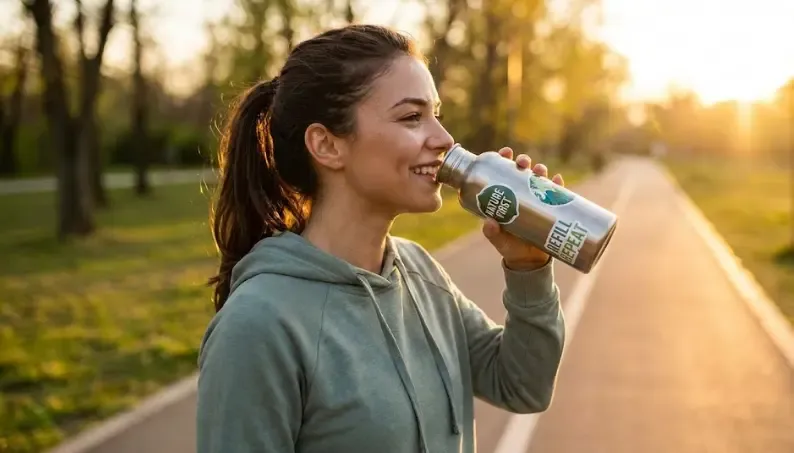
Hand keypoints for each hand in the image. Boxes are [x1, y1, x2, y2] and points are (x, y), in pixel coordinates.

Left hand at [482, 147, 564, 270]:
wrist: (530, 262)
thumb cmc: (510, 249)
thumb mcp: (500, 241)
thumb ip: (492, 234)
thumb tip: (488, 223)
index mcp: (504, 198)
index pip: (502, 174)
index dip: (503, 160)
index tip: (506, 153)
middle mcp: (520, 195)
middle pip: (521, 172)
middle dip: (523, 162)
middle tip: (523, 162)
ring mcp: (536, 200)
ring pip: (538, 179)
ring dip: (540, 170)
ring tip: (540, 170)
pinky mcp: (550, 208)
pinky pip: (556, 193)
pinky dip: (558, 186)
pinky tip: (557, 180)